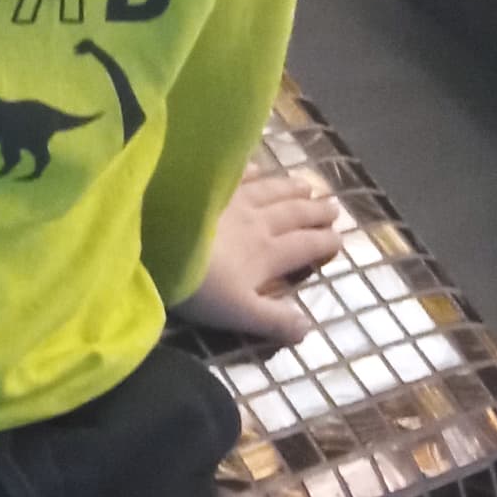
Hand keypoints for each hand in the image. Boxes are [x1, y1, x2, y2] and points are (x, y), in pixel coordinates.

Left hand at [182, 162, 344, 343]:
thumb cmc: (198, 285)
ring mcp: (231, 200)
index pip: (304, 245)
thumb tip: (308, 328)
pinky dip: (249, 170)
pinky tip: (256, 167)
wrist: (156, 245)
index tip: (340, 238)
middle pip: (293, 213)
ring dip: (291, 188)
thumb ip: (274, 320)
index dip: (324, 242)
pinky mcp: (206, 187)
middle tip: (335, 206)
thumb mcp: (239, 313)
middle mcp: (256, 221)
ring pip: (270, 190)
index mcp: (267, 253)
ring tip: (307, 184)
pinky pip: (234, 175)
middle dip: (315, 211)